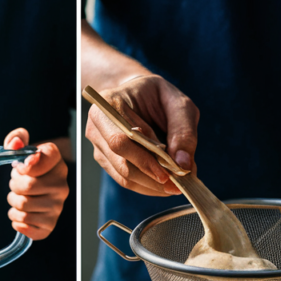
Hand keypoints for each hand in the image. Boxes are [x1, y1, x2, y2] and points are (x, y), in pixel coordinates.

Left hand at [3, 128, 68, 240]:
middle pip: (27, 187)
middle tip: (17, 184)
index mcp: (57, 163)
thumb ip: (16, 139)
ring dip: (13, 203)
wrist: (37, 189)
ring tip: (19, 197)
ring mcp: (57, 207)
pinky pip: (24, 225)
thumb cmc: (28, 169)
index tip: (21, 167)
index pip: (42, 159)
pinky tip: (21, 213)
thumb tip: (16, 143)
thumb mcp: (21, 149)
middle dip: (14, 186)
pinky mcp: (50, 225)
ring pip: (23, 207)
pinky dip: (16, 220)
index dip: (25, 164)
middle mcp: (61, 185)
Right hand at [84, 74, 197, 196]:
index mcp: (108, 104)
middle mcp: (97, 126)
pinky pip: (125, 180)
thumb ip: (183, 131)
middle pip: (121, 163)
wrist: (140, 95)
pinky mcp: (105, 159)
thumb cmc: (158, 97)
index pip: (121, 140)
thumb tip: (183, 164)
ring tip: (176, 184)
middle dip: (151, 177)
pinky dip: (147, 185)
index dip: (144, 160)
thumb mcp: (179, 104)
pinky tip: (164, 183)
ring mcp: (98, 145)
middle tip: (178, 185)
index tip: (168, 174)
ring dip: (151, 185)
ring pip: (123, 176)